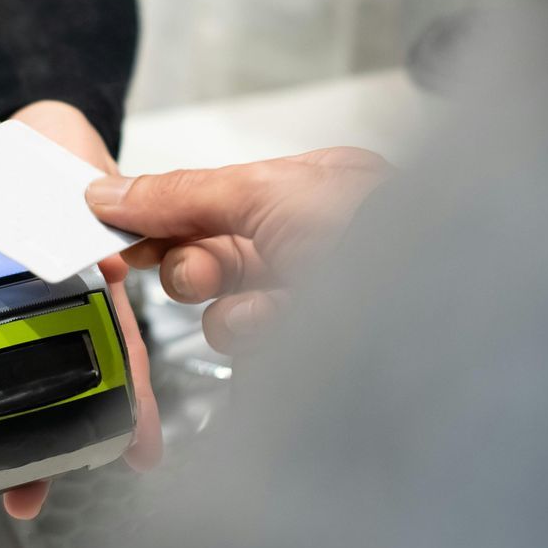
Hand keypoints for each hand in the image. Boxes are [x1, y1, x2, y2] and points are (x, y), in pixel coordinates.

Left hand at [0, 99, 162, 519]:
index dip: (131, 405)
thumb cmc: (50, 150)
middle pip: (45, 391)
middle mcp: (39, 309)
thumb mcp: (78, 163)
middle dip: (36, 452)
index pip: (116, 349)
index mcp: (86, 284)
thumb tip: (114, 266)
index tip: (138, 454)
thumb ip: (96, 202)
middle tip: (26, 499)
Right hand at [84, 148, 390, 353]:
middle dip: (197, 268)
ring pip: (224, 313)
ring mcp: (309, 304)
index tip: (118, 235)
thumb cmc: (380, 233)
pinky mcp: (305, 357)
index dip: (163, 217)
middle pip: (211, 259)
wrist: (435, 308)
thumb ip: (186, 192)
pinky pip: (249, 352)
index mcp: (306, 191)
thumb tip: (112, 192)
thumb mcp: (272, 191)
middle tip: (200, 275)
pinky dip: (259, 342)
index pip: (212, 201)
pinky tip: (288, 333)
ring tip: (270, 309)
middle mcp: (308, 244)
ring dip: (234, 312)